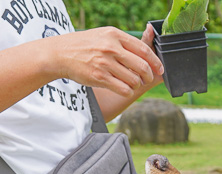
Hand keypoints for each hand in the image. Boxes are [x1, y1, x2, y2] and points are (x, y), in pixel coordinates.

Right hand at [49, 26, 163, 96]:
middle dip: (149, 76)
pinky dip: (127, 91)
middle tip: (147, 79)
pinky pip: (123, 89)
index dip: (156, 61)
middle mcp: (111, 48)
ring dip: (136, 84)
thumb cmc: (86, 45)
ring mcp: (105, 63)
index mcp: (115, 35)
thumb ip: (124, 42)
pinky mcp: (100, 77)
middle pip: (142, 66)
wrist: (61, 54)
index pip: (143, 50)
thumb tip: (147, 49)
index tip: (160, 68)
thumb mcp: (104, 35)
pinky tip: (124, 88)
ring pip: (134, 79)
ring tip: (132, 82)